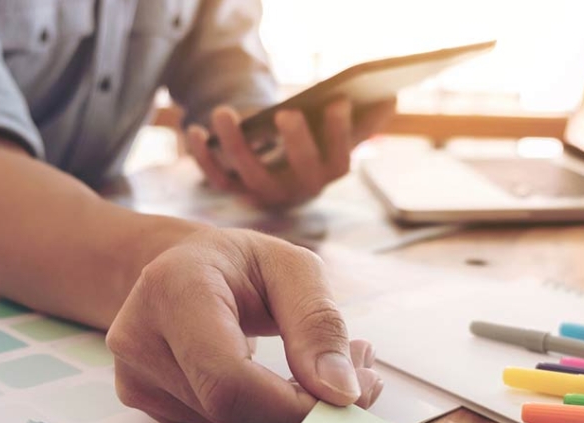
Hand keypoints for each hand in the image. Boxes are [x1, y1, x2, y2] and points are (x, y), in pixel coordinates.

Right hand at [107, 228, 383, 422]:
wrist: (180, 269)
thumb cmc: (241, 264)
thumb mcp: (292, 269)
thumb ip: (319, 325)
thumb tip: (342, 392)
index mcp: (174, 288)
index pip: (228, 377)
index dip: (290, 405)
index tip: (344, 396)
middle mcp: (139, 336)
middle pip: (225, 411)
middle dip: (297, 412)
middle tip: (354, 384)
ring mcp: (133, 376)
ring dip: (281, 414)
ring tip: (317, 373)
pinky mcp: (142, 401)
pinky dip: (257, 416)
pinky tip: (280, 388)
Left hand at [185, 99, 395, 208]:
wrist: (271, 170)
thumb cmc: (308, 142)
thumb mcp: (332, 132)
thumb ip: (360, 121)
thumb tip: (390, 100)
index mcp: (323, 175)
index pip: (337, 161)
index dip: (341, 134)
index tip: (340, 101)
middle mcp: (295, 191)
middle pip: (296, 172)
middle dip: (293, 143)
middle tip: (288, 113)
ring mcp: (262, 193)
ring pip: (249, 176)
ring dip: (234, 144)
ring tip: (223, 112)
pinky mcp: (233, 189)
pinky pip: (216, 179)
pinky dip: (203, 157)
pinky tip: (193, 130)